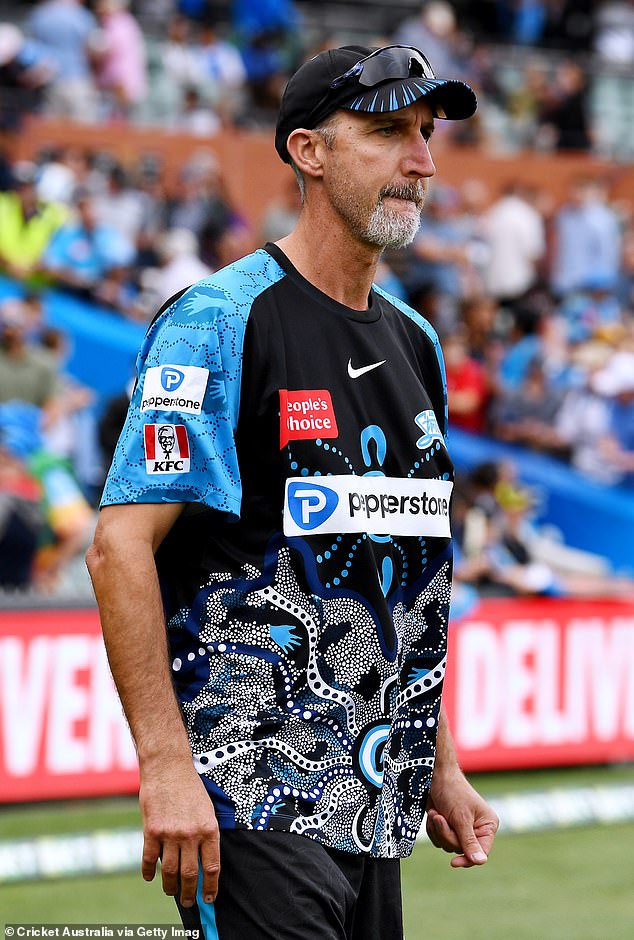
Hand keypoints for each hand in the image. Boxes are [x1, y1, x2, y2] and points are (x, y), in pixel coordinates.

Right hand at [139, 760, 219, 907]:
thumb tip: (202, 862)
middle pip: (191, 874)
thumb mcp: (207, 809)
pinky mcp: (151, 830)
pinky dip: (149, 871)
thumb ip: (205, 835)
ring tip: (171, 891)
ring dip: (170, 886)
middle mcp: (191, 834)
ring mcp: (170, 833)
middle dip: (189, 893)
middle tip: (188, 902)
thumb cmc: (190, 787)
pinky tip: (150, 877)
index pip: (212, 867)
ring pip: (170, 871)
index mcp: (209, 829)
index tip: (209, 899)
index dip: (210, 887)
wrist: (168, 767)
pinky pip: (150, 859)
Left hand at [426, 770, 497, 867]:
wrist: (435, 775)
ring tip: (437, 813)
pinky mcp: (449, 826)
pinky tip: (434, 814)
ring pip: (448, 845)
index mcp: (488, 825)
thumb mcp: (461, 818)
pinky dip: (433, 829)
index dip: (467, 859)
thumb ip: (468, 841)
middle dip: (447, 834)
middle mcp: (477, 829)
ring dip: (438, 830)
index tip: (454, 863)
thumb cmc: (452, 791)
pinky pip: (439, 840)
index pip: (481, 852)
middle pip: (461, 849)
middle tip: (440, 818)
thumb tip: (480, 862)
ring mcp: (462, 828)